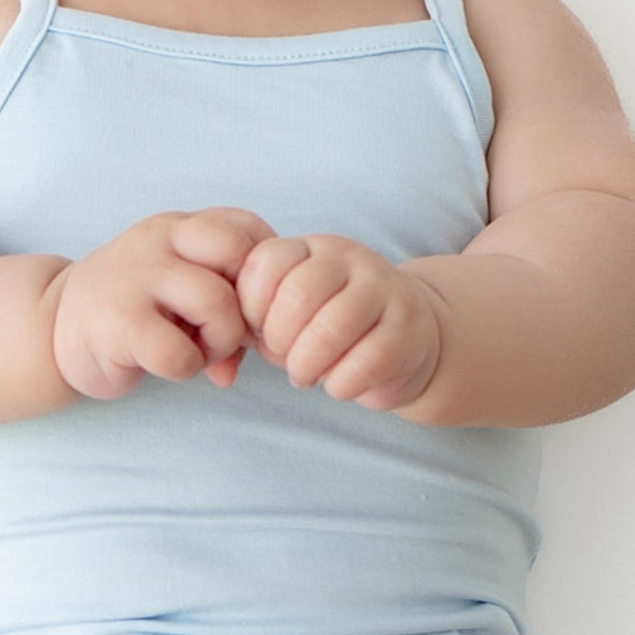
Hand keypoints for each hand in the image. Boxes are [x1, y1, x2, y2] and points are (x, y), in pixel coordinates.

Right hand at [49, 208, 276, 400]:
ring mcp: (136, 277)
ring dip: (219, 342)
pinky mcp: (119, 322)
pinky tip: (164, 364)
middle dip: (249, 304)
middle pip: (240, 254)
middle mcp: (159, 240)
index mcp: (179, 227)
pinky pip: (181, 354)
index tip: (248, 305)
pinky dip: (185, 368)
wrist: (52, 327)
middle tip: (229, 331)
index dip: (264, 273)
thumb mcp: (180, 291)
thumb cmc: (131, 310)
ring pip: (217, 303)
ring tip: (196, 352)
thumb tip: (264, 348)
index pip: (247, 227)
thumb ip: (229, 305)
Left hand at [234, 232, 447, 412]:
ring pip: (332, 328)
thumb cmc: (332, 329)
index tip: (258, 329)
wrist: (410, 340)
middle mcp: (351, 259)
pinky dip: (339, 386)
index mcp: (313, 249)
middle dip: (279, 338)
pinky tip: (339, 386)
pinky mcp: (408, 331)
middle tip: (283, 357)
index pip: (267, 260)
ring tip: (305, 375)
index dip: (251, 305)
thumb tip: (225, 330)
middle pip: (299, 293)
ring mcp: (385, 291)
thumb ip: (254, 314)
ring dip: (306, 365)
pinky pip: (364, 364)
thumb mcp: (289, 311)